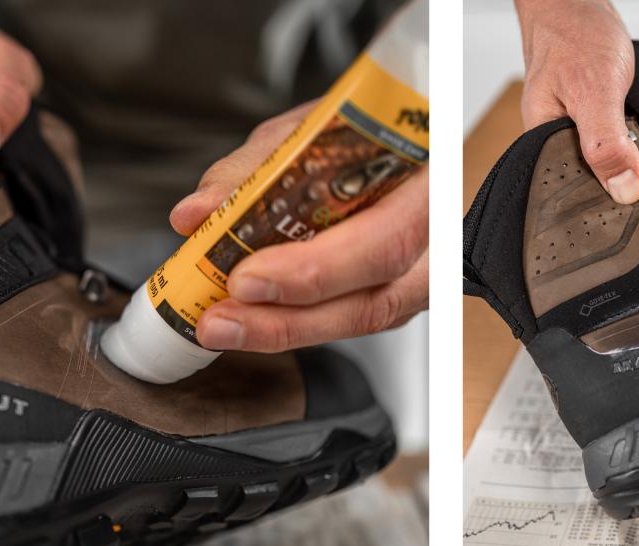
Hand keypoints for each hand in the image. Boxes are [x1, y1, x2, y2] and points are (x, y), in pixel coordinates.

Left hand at [170, 103, 428, 352]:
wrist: (414, 133)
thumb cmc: (378, 123)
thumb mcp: (316, 125)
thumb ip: (257, 168)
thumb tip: (200, 212)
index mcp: (431, 185)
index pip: (383, 244)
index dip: (314, 271)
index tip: (248, 276)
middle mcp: (438, 243)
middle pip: (371, 304)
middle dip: (285, 320)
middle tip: (221, 319)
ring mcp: (424, 276)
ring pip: (359, 320)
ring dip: (283, 329)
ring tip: (225, 325)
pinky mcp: (397, 291)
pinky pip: (349, 315)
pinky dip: (296, 319)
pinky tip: (252, 317)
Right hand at [515, 0, 638, 203]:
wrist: (579, 5)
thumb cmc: (575, 36)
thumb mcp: (595, 92)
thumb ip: (607, 144)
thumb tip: (623, 190)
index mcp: (539, 142)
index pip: (570, 191)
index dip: (602, 197)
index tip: (633, 196)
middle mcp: (553, 140)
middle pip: (589, 181)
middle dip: (619, 177)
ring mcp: (573, 130)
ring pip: (604, 164)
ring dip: (628, 159)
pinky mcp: (591, 121)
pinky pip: (613, 144)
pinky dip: (630, 141)